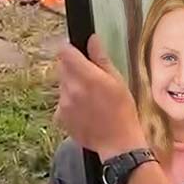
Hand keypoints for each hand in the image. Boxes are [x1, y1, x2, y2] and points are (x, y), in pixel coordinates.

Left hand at [55, 36, 146, 159]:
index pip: (64, 52)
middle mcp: (70, 88)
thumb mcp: (118, 81)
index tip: (78, 52)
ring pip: (62, 85)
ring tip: (91, 99)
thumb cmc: (123, 111)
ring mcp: (63, 104)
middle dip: (74, 68)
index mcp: (86, 76)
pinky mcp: (60, 117)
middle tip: (92, 80)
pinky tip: (86, 111)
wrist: (117, 144)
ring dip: (72, 86)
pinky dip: (70, 103)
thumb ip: (101, 59)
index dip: (70, 49)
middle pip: (62, 67)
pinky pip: (62, 102)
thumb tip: (91, 39)